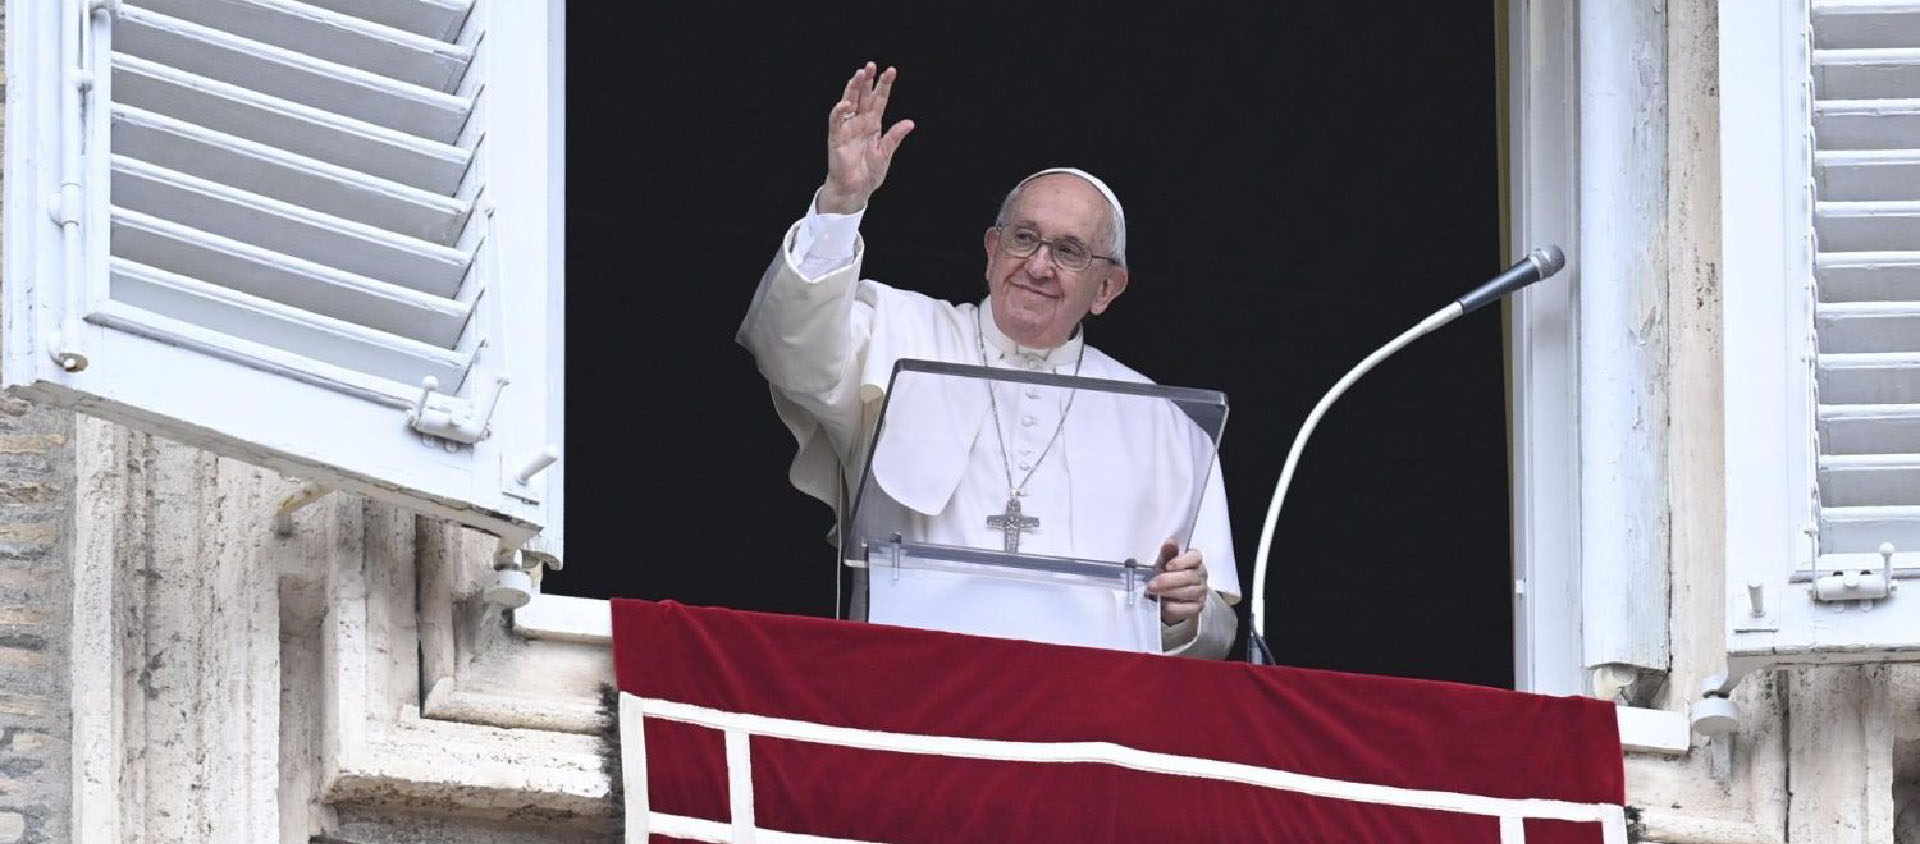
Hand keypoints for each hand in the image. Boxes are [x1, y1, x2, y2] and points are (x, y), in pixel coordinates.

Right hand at [819, 62, 915, 213]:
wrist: (855, 190)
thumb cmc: (869, 173)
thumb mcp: (886, 153)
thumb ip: (895, 137)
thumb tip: (910, 123)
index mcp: (873, 124)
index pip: (879, 100)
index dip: (884, 86)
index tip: (891, 71)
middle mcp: (859, 122)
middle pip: (863, 96)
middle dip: (867, 80)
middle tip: (871, 65)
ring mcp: (847, 128)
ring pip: (849, 102)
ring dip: (853, 88)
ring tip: (859, 74)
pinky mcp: (837, 138)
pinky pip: (837, 122)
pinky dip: (840, 112)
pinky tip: (847, 103)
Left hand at [1148, 540, 1207, 624]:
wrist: (1167, 596)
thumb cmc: (1168, 575)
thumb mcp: (1164, 562)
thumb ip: (1167, 552)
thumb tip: (1170, 542)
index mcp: (1195, 561)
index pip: (1195, 558)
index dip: (1181, 562)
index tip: (1168, 565)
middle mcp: (1201, 576)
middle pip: (1190, 577)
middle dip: (1168, 581)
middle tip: (1152, 584)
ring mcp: (1201, 593)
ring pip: (1187, 593)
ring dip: (1168, 593)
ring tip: (1154, 593)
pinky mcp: (1197, 608)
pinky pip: (1186, 609)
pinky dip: (1172, 607)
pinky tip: (1163, 604)